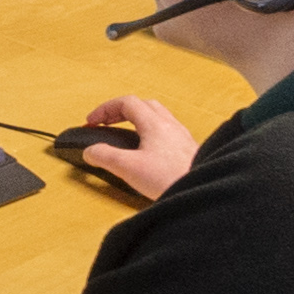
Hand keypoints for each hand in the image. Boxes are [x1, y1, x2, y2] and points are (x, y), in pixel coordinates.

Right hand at [72, 95, 197, 200]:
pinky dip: (150, 134)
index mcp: (155, 124)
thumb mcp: (128, 168)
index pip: (126, 102)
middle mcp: (170, 126)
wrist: (202, 191)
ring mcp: (181, 137)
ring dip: (137, 121)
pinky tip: (147, 151)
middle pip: (142, 106)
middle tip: (106, 122)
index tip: (92, 121)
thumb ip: (105, 157)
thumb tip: (90, 152)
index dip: (105, 108)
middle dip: (120, 111)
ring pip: (157, 117)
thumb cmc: (172, 179)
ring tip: (125, 134)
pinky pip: (166, 133)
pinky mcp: (187, 151)